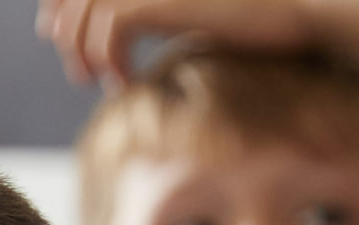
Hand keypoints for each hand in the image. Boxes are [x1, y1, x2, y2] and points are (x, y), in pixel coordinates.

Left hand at [37, 0, 314, 85]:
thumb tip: (112, 36)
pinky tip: (126, 82)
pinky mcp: (165, 0)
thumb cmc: (252, 18)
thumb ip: (149, 15)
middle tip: (82, 74)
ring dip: (84, 52)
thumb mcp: (188, 14)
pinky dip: (108, 60)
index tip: (60, 40)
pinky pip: (112, 28)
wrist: (298, 11)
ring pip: (86, 11)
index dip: (62, 7)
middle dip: (66, 34)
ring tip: (100, 81)